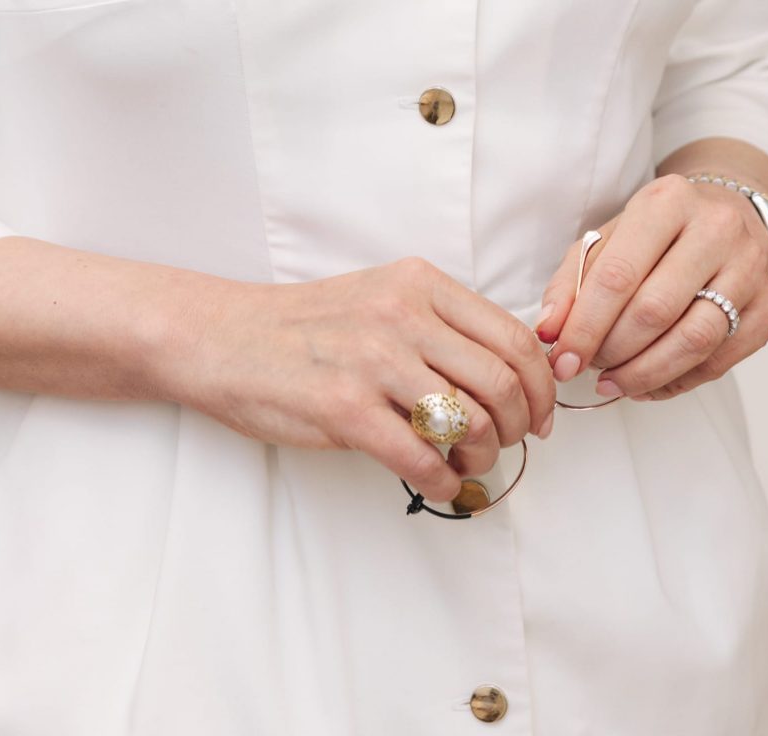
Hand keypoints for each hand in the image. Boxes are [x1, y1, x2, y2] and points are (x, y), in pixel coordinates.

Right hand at [178, 256, 556, 503]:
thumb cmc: (309, 326)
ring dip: (482, 458)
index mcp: (418, 283)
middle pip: (502, 382)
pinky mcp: (345, 409)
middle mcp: (401, 314)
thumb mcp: (381, 296)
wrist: (226, 338)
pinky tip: (436, 483)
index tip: (540, 416)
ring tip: (466, 465)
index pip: (513, 336)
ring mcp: (372, 361)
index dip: (541, 386)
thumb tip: (512, 375)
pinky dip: (442, 482)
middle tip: (508, 447)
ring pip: (470, 422)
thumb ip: (440, 324)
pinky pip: (421, 458)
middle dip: (518, 427)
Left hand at [535, 173, 767, 403]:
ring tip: (615, 382)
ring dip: (646, 373)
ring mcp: (751, 268)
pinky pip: (721, 360)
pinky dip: (679, 381)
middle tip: (590, 369)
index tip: (562, 361)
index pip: (618, 274)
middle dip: (614, 351)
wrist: (730, 212)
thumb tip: (550, 334)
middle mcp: (716, 228)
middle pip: (655, 310)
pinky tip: (650, 383)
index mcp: (668, 201)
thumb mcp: (610, 237)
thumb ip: (573, 281)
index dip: (585, 326)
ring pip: (694, 341)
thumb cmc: (659, 231)